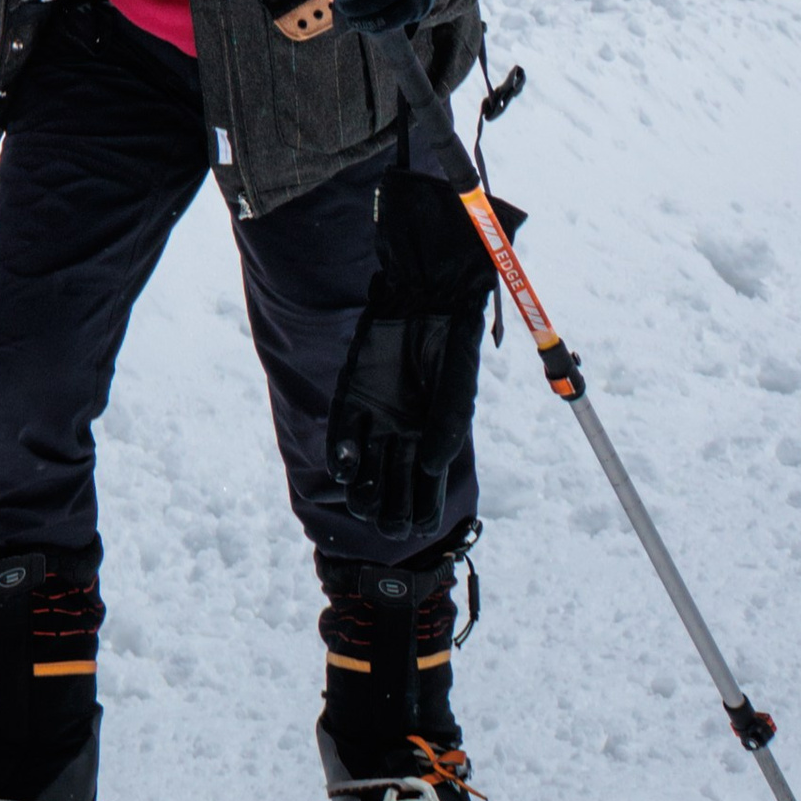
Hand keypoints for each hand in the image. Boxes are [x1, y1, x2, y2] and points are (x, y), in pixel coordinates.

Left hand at [325, 173, 492, 535]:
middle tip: (387, 523)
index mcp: (444, 426)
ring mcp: (382, 410)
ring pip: (370, 467)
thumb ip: (448, 415)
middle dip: (393, 507)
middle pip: (399, 483)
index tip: (420, 527)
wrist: (428, 273)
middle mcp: (411, 423)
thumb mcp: (459, 367)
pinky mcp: (354, 391)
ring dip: (365, 488)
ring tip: (361, 503)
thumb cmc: (455, 316)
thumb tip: (435, 456)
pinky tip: (342, 464)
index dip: (426, 508)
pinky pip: (344, 432)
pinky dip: (342, 449)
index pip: (433, 482)